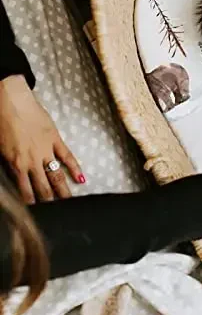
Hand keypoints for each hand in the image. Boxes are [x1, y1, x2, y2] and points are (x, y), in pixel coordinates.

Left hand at [0, 75, 83, 202]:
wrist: (10, 100)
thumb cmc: (1, 120)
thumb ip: (8, 162)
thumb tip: (14, 175)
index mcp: (15, 163)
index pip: (25, 191)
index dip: (32, 204)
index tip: (38, 215)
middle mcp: (32, 161)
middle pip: (43, 187)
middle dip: (50, 203)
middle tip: (58, 214)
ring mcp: (46, 151)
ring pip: (57, 176)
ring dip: (63, 191)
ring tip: (70, 203)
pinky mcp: (56, 139)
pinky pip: (68, 157)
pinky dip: (75, 169)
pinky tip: (81, 179)